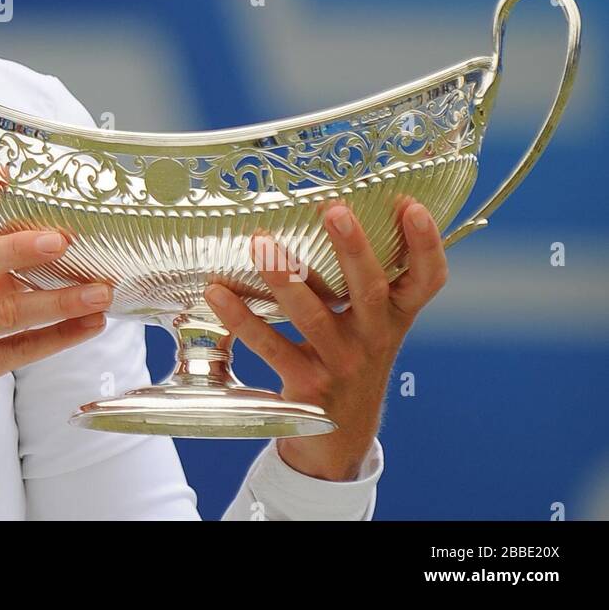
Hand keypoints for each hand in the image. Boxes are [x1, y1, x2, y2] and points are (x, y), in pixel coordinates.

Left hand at [203, 196, 447, 480]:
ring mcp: (341, 365)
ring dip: (286, 278)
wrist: (338, 439)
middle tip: (335, 210)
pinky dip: (241, 319)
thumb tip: (333, 205)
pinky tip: (218, 292)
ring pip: (314, 317)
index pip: (426, 281)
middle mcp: (374, 340)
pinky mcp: (305, 387)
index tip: (412, 206)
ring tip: (262, 241)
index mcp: (395, 318)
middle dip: (354, 249)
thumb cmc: (350, 359)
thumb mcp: (370, 324)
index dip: (425, 245)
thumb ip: (361, 278)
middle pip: (371, 291)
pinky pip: (270, 346)